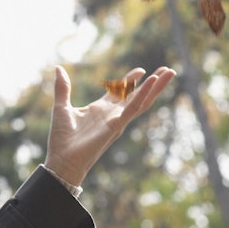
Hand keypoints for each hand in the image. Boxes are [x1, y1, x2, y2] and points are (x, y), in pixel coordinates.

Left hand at [43, 65, 174, 187]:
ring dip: (156, 86)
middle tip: (167, 70)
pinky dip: (143, 94)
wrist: (61, 159)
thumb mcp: (61, 107)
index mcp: (100, 109)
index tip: (140, 70)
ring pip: (141, 100)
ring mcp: (117, 120)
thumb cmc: (62, 138)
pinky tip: (152, 81)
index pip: (120, 92)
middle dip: (152, 83)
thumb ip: (63, 87)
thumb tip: (58, 68)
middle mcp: (112, 114)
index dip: (130, 81)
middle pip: (137, 95)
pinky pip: (133, 108)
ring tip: (169, 72)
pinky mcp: (116, 126)